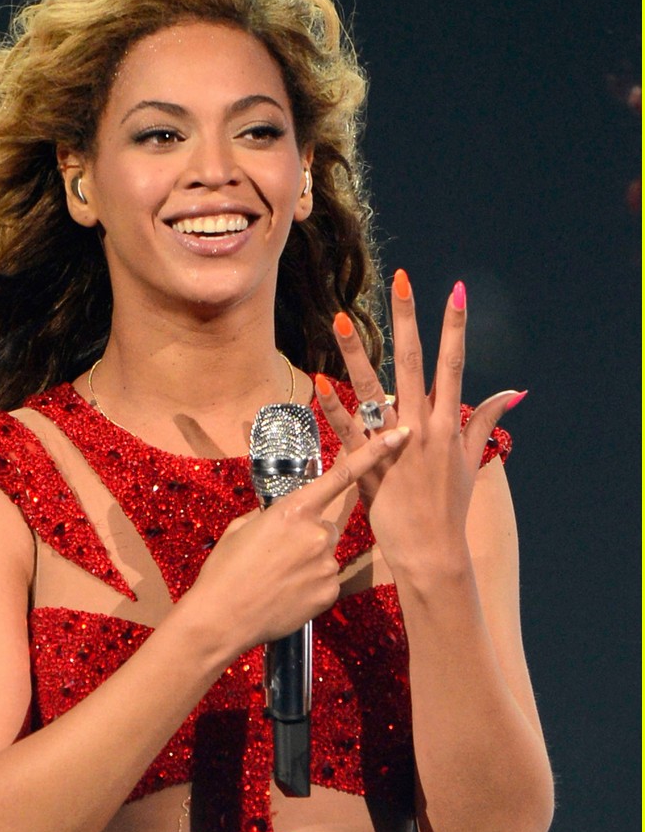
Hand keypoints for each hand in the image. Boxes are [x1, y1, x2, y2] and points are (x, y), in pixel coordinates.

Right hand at [189, 426, 408, 653]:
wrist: (221, 617)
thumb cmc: (225, 570)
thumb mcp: (241, 528)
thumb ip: (270, 516)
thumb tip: (282, 518)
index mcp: (294, 510)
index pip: (342, 476)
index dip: (373, 453)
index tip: (399, 436)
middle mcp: (316, 533)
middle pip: (326, 526)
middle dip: (308, 536)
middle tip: (277, 556)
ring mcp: (326, 564)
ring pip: (325, 555)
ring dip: (308, 562)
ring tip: (277, 579)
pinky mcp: (330, 591)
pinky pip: (326, 581)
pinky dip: (310, 586)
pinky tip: (287, 594)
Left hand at [314, 270, 522, 577]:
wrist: (431, 551)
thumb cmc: (449, 507)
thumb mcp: (472, 461)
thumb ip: (485, 421)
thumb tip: (514, 392)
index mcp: (448, 423)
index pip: (453, 364)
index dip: (455, 326)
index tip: (455, 290)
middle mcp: (422, 426)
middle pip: (412, 362)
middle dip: (407, 319)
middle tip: (400, 279)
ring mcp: (394, 444)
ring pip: (373, 388)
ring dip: (357, 351)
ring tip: (343, 317)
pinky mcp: (368, 464)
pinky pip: (347, 428)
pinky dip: (333, 404)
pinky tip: (317, 378)